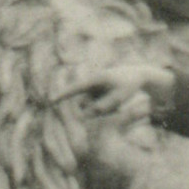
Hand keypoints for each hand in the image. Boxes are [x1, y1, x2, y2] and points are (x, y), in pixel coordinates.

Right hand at [57, 64, 173, 121]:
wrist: (137, 75)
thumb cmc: (129, 85)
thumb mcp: (120, 97)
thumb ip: (103, 106)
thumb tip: (87, 114)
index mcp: (95, 79)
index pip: (76, 88)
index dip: (63, 94)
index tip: (51, 100)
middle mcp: (90, 84)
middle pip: (86, 104)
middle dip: (96, 110)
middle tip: (117, 106)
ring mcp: (92, 89)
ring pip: (91, 107)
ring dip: (102, 110)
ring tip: (118, 102)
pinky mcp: (95, 94)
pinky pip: (95, 107)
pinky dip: (105, 108)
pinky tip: (116, 101)